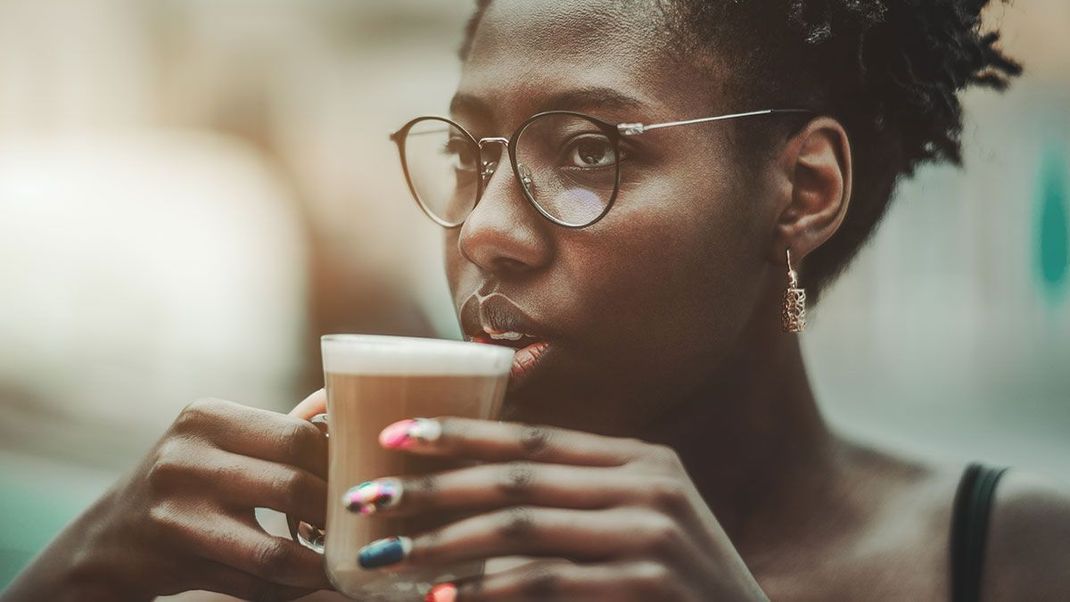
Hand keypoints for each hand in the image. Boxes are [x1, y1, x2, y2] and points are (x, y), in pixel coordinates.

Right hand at [3, 393, 330, 601]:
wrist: (109, 539)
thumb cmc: (191, 483)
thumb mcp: (221, 442)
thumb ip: (281, 436)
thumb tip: (357, 432)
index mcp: (209, 416)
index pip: (300, 436)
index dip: (341, 465)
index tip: (363, 482)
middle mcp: (186, 456)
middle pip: (295, 487)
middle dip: (335, 515)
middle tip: (360, 527)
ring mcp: (175, 511)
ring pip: (274, 548)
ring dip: (317, 564)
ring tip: (343, 563)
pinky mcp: (173, 559)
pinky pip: (251, 582)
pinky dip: (289, 586)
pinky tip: (308, 580)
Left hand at [343, 417, 767, 601]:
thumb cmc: (675, 589)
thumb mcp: (637, 526)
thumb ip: (575, 502)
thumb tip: (475, 491)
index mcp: (640, 460)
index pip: (534, 436)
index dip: (460, 433)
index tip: (394, 435)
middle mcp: (649, 485)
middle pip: (516, 477)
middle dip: (431, 487)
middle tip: (363, 496)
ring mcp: (653, 533)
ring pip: (521, 527)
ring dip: (441, 542)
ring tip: (383, 554)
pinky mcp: (649, 582)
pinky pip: (546, 581)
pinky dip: (487, 590)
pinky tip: (440, 596)